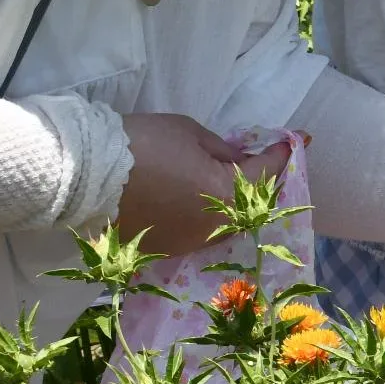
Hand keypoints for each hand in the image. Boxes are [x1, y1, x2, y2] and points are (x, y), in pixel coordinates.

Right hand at [118, 113, 290, 255]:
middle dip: (265, 182)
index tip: (297, 140)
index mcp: (230, 195)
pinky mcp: (172, 250)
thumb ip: (223, 150)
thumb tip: (239, 160)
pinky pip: (204, 233)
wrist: (86, 176)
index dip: (283, 154)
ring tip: (240, 182)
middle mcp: (219, 227)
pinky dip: (212, 216)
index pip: (267, 172)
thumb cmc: (141, 145)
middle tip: (268, 162)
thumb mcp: (189, 133)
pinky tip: (207, 202)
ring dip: (240, 203)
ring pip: (231, 223)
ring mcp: (195, 243)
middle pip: (255, 204)